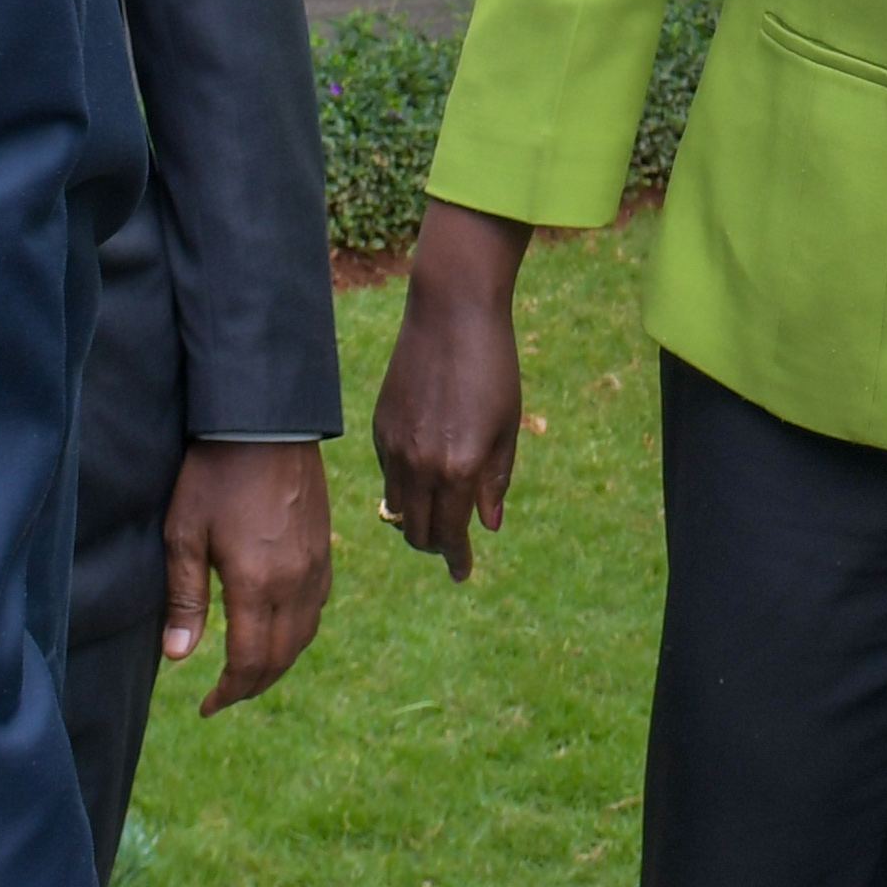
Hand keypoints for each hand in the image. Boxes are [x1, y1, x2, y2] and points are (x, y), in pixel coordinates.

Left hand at [158, 439, 332, 712]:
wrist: (264, 423)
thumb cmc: (213, 475)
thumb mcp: (184, 535)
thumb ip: (185, 600)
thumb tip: (178, 658)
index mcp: (258, 584)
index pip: (250, 662)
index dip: (229, 692)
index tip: (206, 706)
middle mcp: (296, 583)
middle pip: (282, 657)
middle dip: (252, 685)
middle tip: (224, 697)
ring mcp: (316, 566)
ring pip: (305, 636)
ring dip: (277, 663)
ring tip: (248, 672)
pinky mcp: (325, 549)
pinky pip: (317, 609)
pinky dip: (297, 634)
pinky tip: (277, 629)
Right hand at [368, 200, 534, 579]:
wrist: (451, 314)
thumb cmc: (492, 367)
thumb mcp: (507, 427)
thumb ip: (495, 480)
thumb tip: (487, 524)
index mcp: (459, 469)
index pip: (450, 535)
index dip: (456, 559)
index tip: (462, 572)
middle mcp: (420, 465)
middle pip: (417, 532)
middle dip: (435, 545)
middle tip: (451, 547)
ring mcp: (394, 446)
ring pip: (397, 508)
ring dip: (416, 521)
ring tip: (436, 517)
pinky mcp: (379, 427)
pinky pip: (388, 475)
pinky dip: (403, 488)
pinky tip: (421, 477)